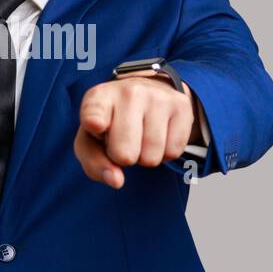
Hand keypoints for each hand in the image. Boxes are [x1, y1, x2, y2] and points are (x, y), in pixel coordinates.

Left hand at [73, 75, 197, 188]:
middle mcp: (129, 92)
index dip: (94, 121)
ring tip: (141, 137)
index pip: (95, 112)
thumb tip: (116, 180)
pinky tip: (158, 135)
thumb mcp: (91, 140)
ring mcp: (157, 97)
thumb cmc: (112, 121)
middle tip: (123, 141)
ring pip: (151, 158)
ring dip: (145, 157)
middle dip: (123, 158)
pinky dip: (164, 153)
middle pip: (124, 153)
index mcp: (98, 98)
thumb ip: (94, 163)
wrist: (147, 90)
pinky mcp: (181, 105)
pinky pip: (173, 153)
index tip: (95, 124)